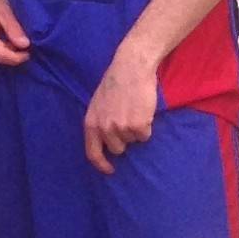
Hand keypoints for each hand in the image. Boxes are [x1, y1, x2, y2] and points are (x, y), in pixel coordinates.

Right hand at [0, 0, 29, 66]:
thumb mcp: (4, 10)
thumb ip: (13, 29)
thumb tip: (25, 45)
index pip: (0, 54)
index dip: (16, 57)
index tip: (28, 53)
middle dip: (11, 54)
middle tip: (23, 44)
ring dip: (4, 52)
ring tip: (13, 40)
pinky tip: (2, 40)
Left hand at [84, 43, 159, 175]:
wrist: (131, 67)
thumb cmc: (115, 83)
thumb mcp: (98, 104)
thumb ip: (99, 123)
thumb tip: (105, 143)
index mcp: (91, 123)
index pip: (92, 153)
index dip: (101, 165)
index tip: (110, 170)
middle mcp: (104, 128)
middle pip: (118, 149)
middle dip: (124, 139)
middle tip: (128, 120)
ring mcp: (121, 128)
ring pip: (133, 141)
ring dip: (136, 130)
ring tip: (134, 110)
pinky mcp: (138, 125)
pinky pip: (145, 135)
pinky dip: (147, 126)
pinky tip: (143, 110)